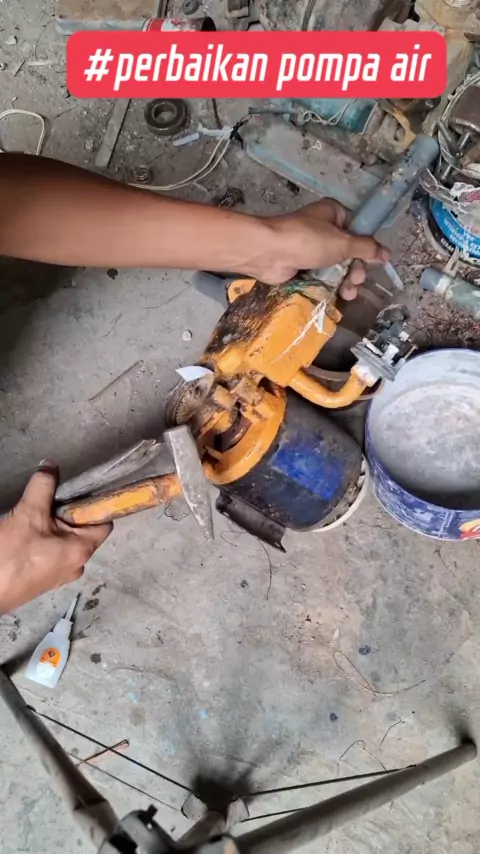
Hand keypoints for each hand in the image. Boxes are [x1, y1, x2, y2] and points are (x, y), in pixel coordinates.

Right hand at [0, 463, 111, 613]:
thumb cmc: (12, 555)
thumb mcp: (28, 513)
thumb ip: (43, 485)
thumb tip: (51, 464)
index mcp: (83, 550)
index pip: (104, 522)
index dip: (96, 503)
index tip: (83, 488)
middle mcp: (77, 565)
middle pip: (83, 530)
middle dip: (69, 512)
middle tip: (51, 499)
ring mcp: (60, 575)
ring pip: (66, 541)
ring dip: (54, 526)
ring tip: (36, 514)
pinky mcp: (44, 580)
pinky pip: (52, 553)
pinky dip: (45, 540)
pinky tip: (27, 533)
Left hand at [254, 199, 389, 297]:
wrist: (268, 253)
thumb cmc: (307, 241)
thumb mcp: (342, 243)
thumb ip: (366, 248)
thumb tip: (387, 254)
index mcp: (334, 214)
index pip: (358, 230)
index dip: (366, 248)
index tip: (374, 263)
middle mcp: (323, 229)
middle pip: (348, 252)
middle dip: (355, 268)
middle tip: (356, 280)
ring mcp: (311, 249)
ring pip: (336, 267)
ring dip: (345, 281)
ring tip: (348, 293)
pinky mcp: (302, 266)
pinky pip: (322, 276)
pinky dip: (330, 285)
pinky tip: (337, 296)